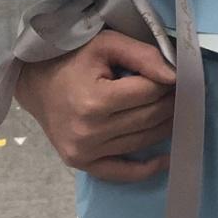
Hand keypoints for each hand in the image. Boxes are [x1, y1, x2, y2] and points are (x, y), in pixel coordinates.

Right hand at [16, 31, 176, 183]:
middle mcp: (89, 132)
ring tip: (176, 111)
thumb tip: (175, 76)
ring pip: (142, 141)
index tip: (176, 75)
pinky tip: (166, 160)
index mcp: (95, 101)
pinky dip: (147, 169)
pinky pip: (121, 173)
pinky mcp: (82, 164)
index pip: (150, 93)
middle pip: (149, 117)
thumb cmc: (72, 59)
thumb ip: (143, 56)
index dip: (169, 81)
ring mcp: (84, 152)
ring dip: (165, 126)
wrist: (36, 83)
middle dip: (171, 102)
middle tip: (181, 91)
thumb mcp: (107, 44)